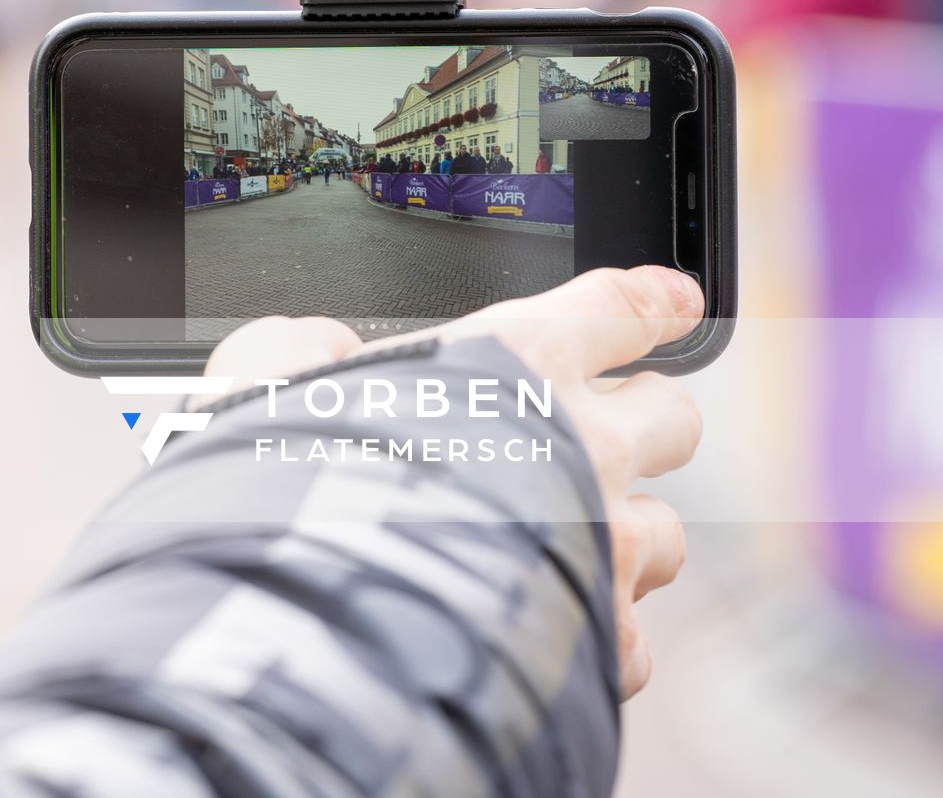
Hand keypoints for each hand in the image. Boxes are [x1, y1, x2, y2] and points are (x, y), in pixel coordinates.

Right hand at [203, 265, 703, 699]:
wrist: (335, 608)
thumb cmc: (301, 479)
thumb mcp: (270, 375)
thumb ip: (300, 349)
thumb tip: (310, 353)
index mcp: (518, 360)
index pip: (617, 308)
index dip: (650, 301)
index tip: (672, 303)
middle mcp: (584, 445)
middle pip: (671, 417)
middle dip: (646, 421)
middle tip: (610, 432)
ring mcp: (606, 545)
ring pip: (667, 534)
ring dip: (628, 536)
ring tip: (576, 549)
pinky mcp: (601, 639)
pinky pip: (633, 642)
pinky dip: (600, 639)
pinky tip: (556, 637)